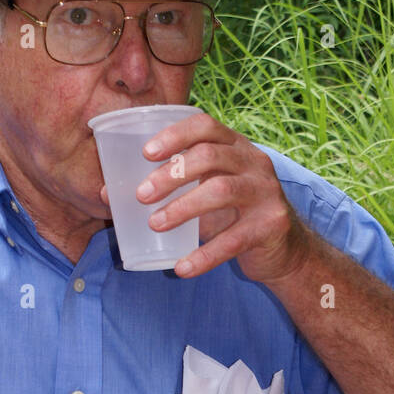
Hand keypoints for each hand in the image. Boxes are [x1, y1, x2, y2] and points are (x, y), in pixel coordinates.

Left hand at [97, 110, 311, 285]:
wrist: (285, 250)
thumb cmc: (235, 216)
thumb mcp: (206, 193)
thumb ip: (170, 189)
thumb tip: (108, 194)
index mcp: (237, 147)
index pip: (206, 125)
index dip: (175, 135)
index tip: (145, 153)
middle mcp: (255, 163)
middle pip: (209, 156)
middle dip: (170, 175)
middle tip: (140, 196)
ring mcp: (266, 194)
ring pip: (220, 191)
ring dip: (182, 208)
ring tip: (154, 224)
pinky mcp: (271, 226)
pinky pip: (233, 240)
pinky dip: (204, 255)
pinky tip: (182, 268)